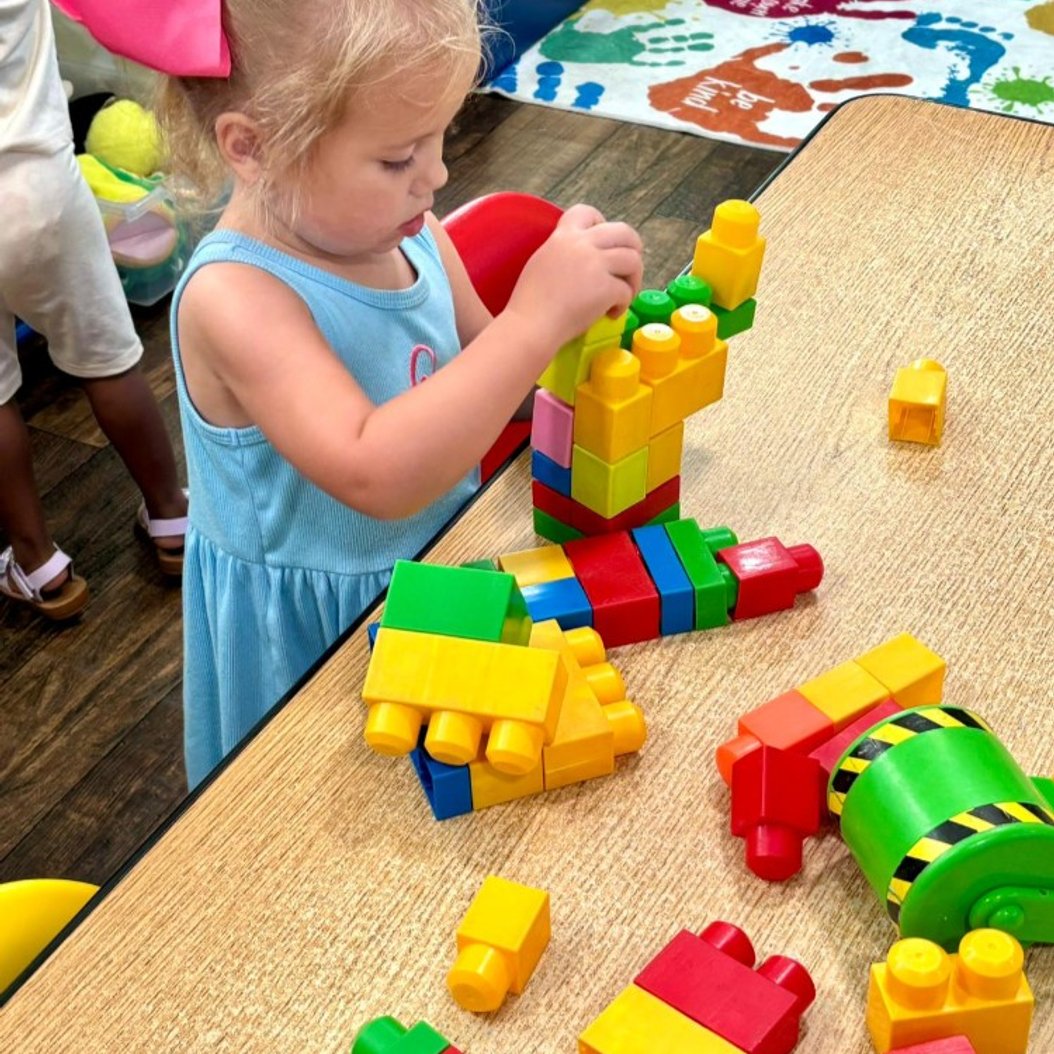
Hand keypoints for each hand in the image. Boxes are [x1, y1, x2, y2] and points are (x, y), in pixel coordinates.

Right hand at [505, 204, 643, 351]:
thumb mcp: (541, 262)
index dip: (603, 224)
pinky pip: (626, 291)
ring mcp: (596, 264)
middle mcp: (582, 244)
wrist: (530, 325)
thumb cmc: (529, 304)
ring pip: (633, 260)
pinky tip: (611, 314)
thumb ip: (562, 252)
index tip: (604, 245)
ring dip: (633, 280)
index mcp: (563, 236)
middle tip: (629, 270)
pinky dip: (623, 304)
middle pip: (624, 232)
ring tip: (623, 296)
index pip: (589, 212)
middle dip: (634, 249)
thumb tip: (586, 258)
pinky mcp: (606, 288)